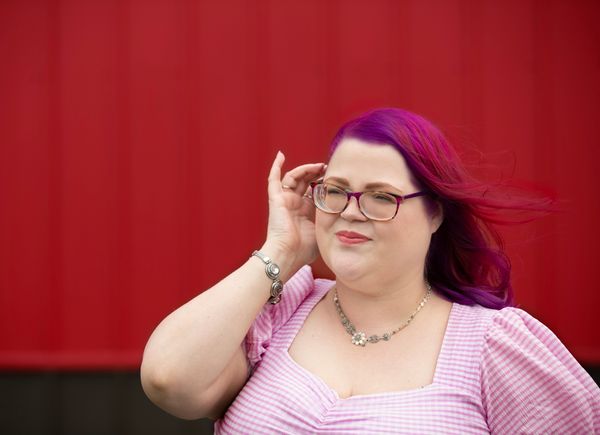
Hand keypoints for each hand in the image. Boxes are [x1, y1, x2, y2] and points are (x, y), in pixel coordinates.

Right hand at [264, 151, 326, 268]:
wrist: (287, 255)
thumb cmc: (304, 250)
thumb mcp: (323, 231)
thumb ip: (331, 221)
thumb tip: (348, 217)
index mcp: (304, 212)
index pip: (314, 191)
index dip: (324, 182)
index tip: (336, 177)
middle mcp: (294, 204)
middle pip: (305, 182)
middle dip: (317, 173)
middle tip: (328, 168)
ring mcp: (284, 201)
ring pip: (294, 178)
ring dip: (306, 169)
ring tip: (318, 165)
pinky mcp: (276, 199)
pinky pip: (274, 180)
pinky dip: (276, 166)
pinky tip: (281, 155)